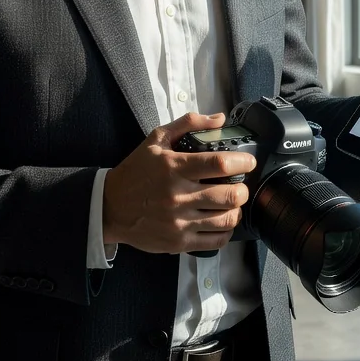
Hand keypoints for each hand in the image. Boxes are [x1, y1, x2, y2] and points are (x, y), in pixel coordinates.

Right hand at [102, 112, 256, 253]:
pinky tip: (222, 221)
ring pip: (225, 219)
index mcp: (174, 167)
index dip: (242, 162)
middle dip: (243, 189)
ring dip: (236, 210)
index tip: (248, 161)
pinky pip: (215, 241)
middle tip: (241, 184)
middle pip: (229, 195)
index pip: (219, 163)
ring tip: (233, 203)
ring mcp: (179, 221)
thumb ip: (187, 124)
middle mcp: (178, 195)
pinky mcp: (178, 242)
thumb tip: (219, 118)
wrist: (110, 206)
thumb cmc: (135, 171)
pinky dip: (226, 231)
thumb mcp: (156, 139)